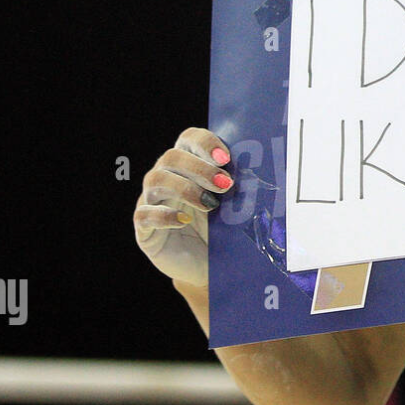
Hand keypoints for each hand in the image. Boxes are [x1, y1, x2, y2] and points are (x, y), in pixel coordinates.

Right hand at [133, 127, 235, 288]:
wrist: (208, 265)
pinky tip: (184, 220)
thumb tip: (260, 171)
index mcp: (188, 164)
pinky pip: (145, 214)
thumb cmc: (221, 229)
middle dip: (200, 168)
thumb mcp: (232, 206)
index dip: (205, 142)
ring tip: (210, 204)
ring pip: (155, 179)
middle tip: (225, 184)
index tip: (226, 157)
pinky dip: (164, 215)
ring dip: (185, 188)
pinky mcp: (144, 227)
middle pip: (172, 157)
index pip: (189, 138)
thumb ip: (238, 187)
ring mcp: (151, 200)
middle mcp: (166, 177)